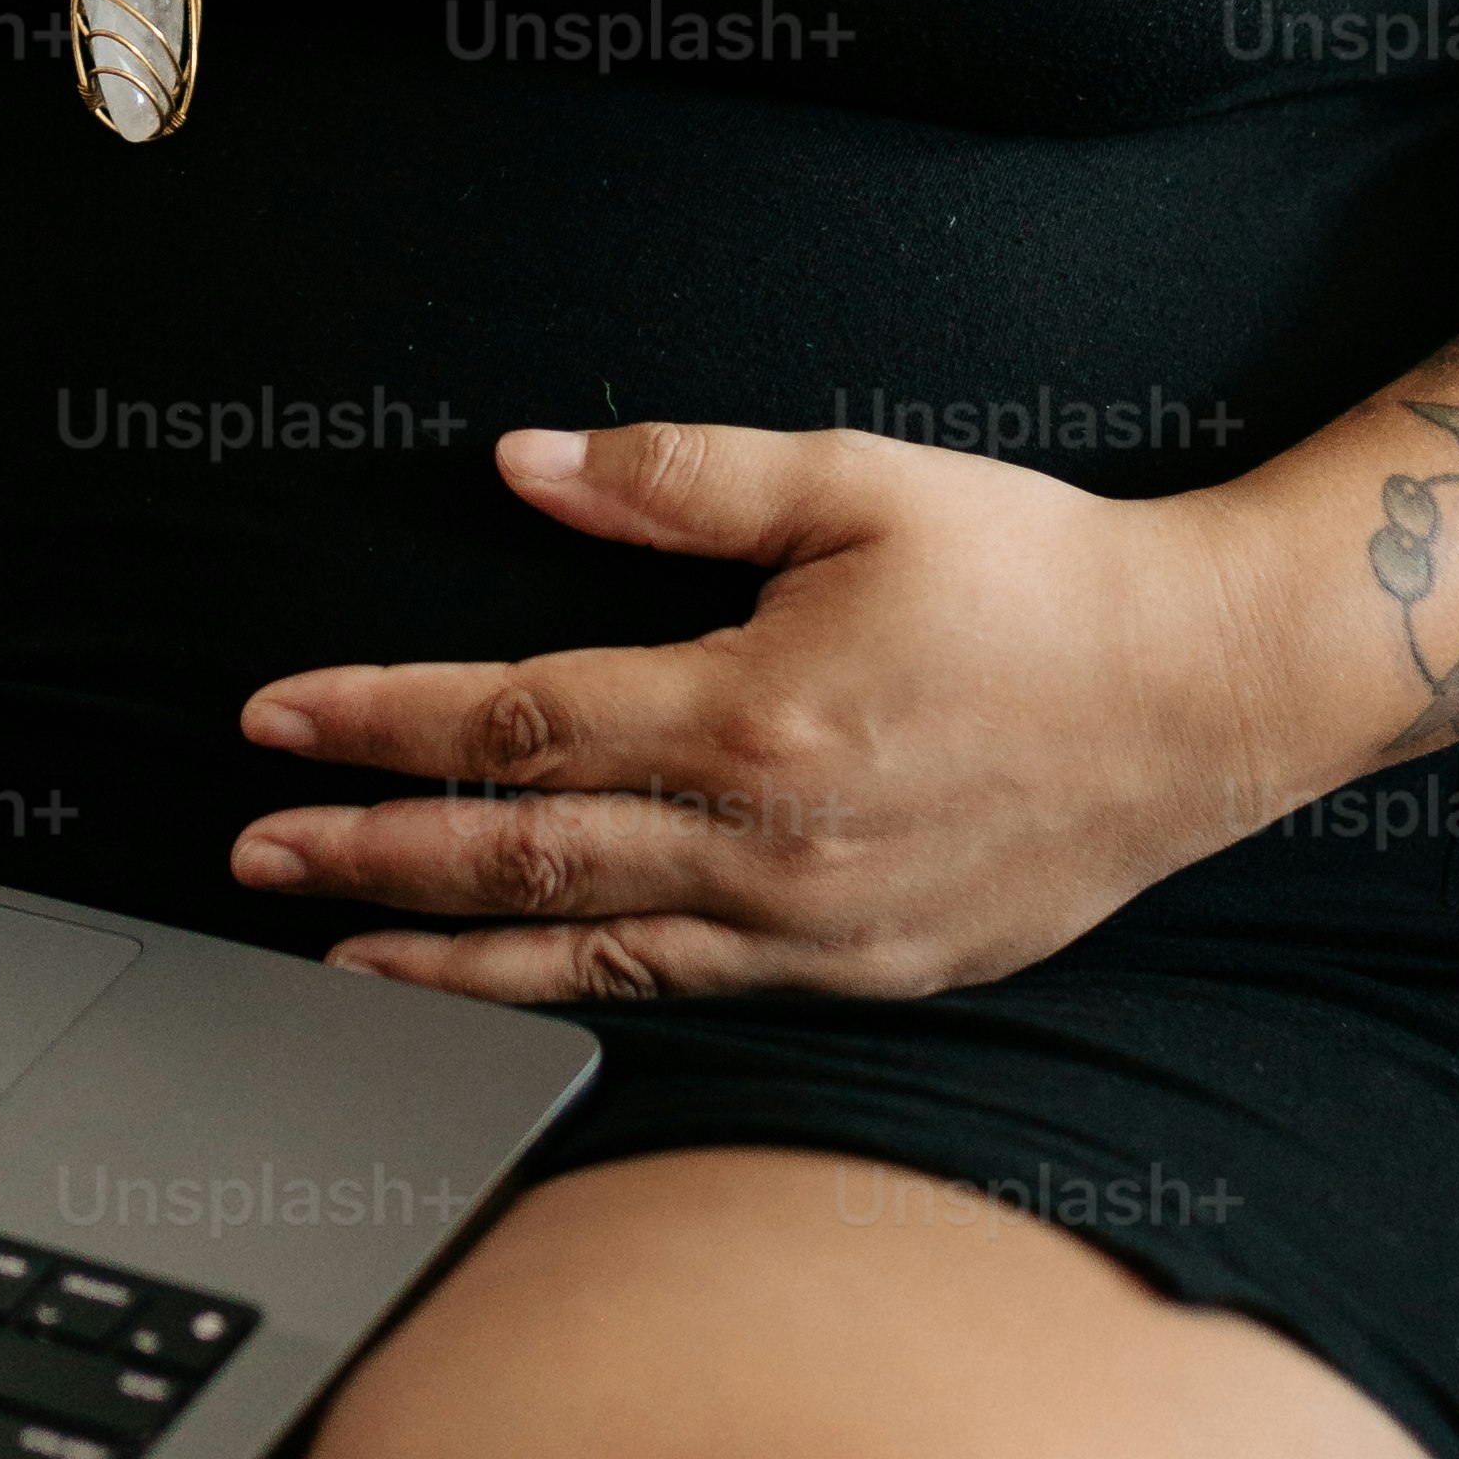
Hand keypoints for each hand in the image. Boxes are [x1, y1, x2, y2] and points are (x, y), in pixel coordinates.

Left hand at [229, 421, 1285, 1004]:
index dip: (376, 724)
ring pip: (588, 952)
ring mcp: (816, 927)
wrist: (1205, 695)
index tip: (275, 720)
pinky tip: (518, 987)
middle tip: (254, 849)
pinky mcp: (867, 973)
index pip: (512, 724)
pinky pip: (690, 990)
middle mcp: (769, 843)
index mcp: (752, 712)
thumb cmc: (1037, 573)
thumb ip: (679, 476)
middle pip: (519, 856)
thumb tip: (524, 466)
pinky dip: (580, 992)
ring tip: (336, 953)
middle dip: (367, 854)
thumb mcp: (859, 482)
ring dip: (445, 954)